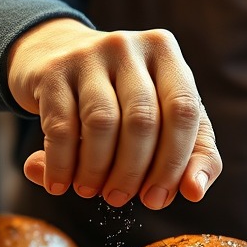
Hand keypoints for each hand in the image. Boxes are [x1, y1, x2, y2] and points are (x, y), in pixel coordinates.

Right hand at [7, 19, 221, 209]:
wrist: (54, 55)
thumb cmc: (118, 95)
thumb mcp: (161, 114)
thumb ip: (190, 152)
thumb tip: (194, 192)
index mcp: (165, 53)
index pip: (183, 111)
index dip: (173, 163)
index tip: (156, 199)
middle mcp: (128, 46)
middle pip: (142, 120)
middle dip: (132, 172)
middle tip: (118, 198)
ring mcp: (88, 54)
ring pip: (102, 124)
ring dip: (96, 170)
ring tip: (89, 190)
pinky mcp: (52, 70)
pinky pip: (61, 127)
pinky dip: (62, 165)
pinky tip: (60, 184)